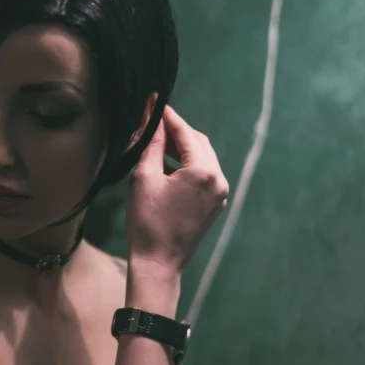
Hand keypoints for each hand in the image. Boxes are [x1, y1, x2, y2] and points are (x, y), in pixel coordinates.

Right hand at [126, 105, 229, 272]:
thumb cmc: (147, 222)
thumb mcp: (144, 177)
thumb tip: (152, 118)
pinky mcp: (215, 204)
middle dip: (177, 130)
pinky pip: (204, 174)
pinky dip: (187, 165)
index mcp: (203, 171)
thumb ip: (152, 144)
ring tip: (156, 142)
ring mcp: (220, 194)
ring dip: (182, 147)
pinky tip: (167, 164)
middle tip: (154, 121)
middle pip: (198, 142)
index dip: (168, 116)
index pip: (185, 132)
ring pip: (202, 157)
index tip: (154, 102)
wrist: (158, 262)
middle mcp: (218, 180)